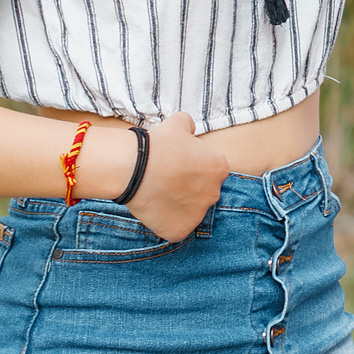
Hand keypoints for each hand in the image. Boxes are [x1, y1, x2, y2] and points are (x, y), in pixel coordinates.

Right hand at [123, 112, 228, 241]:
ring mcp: (198, 214)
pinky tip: (153, 209)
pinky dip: (166, 222)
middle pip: (203, 193)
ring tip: (157, 194)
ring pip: (190, 212)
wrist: (133, 167)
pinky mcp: (181, 231)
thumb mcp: (178, 123)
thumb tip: (189, 128)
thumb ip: (189, 125)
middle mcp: (214, 193)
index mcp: (220, 168)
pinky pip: (176, 229)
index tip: (177, 167)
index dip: (193, 169)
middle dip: (188, 189)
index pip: (211, 172)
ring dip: (178, 206)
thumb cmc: (157, 144)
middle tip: (166, 182)